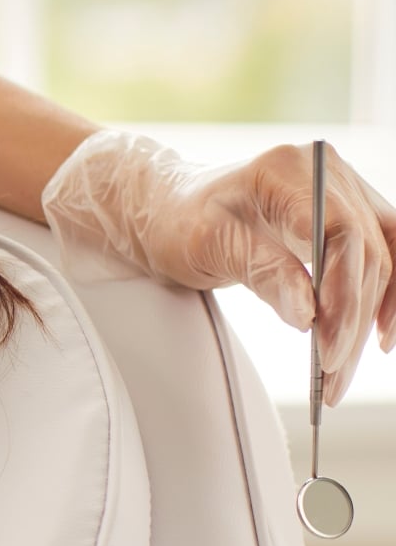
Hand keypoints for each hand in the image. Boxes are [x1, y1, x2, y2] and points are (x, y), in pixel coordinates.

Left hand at [42, 131, 395, 404]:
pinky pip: (383, 257)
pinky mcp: (347, 216)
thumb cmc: (179, 220)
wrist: (170, 209)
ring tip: (341, 373)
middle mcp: (327, 173)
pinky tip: (376, 336)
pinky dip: (382, 298)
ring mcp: (343, 191)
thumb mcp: (208, 245)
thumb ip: (262, 272)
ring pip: (383, 261)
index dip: (344, 296)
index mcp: (289, 169)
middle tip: (331, 377)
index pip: (341, 234)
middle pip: (367, 253)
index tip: (329, 349)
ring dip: (369, 321)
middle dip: (353, 323)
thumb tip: (309, 314)